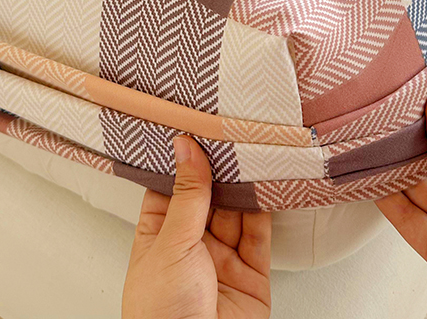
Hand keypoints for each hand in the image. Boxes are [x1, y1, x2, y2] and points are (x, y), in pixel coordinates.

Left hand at [122, 135, 271, 318]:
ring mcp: (222, 261)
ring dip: (244, 186)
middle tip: (231, 134)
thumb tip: (186, 148)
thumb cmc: (161, 316)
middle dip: (220, 169)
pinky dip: (266, 210)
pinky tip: (267, 186)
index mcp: (158, 238)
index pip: (171, 189)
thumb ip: (187, 195)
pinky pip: (260, 235)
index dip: (183, 160)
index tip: (195, 127)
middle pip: (208, 197)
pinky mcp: (252, 276)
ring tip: (252, 151)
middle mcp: (190, 247)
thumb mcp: (171, 244)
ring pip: (236, 213)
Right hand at [376, 94, 426, 318]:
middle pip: (420, 167)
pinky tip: (372, 175)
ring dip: (387, 168)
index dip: (420, 127)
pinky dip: (385, 198)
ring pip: (407, 190)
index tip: (398, 106)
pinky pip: (405, 220)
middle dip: (398, 146)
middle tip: (375, 123)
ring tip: (367, 142)